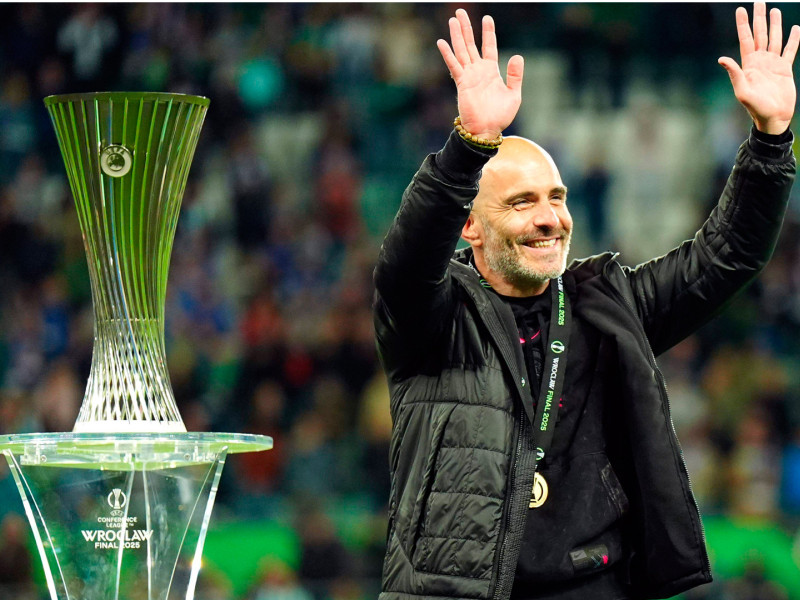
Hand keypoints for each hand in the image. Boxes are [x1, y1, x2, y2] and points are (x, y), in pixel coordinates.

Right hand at [437, 10, 523, 139]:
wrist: (486, 131)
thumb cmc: (500, 116)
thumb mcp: (513, 94)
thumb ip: (515, 75)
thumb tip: (517, 56)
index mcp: (491, 72)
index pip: (489, 47)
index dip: (488, 33)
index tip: (487, 18)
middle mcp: (478, 71)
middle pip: (471, 44)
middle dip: (466, 28)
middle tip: (460, 12)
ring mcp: (469, 76)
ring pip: (461, 50)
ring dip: (457, 35)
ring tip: (453, 20)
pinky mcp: (461, 83)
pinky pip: (454, 65)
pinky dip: (448, 54)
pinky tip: (442, 42)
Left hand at [719, 2, 799, 133]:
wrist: (773, 117)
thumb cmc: (756, 108)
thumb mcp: (742, 92)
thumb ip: (734, 74)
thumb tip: (721, 58)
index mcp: (748, 65)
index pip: (746, 39)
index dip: (743, 24)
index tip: (740, 9)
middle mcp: (760, 61)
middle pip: (760, 34)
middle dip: (759, 18)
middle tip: (759, 2)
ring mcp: (773, 64)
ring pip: (774, 39)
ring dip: (775, 24)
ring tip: (774, 10)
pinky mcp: (785, 69)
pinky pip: (790, 50)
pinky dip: (793, 39)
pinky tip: (795, 28)